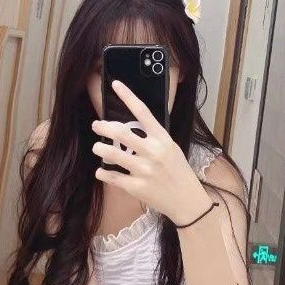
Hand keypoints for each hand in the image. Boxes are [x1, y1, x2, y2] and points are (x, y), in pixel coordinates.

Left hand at [92, 80, 209, 225]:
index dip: (128, 96)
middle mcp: (153, 152)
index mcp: (163, 139)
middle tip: (96, 125)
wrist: (187, 200)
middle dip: (104, 127)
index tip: (115, 84)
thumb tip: (130, 128)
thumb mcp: (171, 149)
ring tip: (97, 147)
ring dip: (101, 149)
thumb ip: (153, 138)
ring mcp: (145, 170)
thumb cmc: (178, 172)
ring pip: (114, 154)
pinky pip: (113, 177)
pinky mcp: (137, 187)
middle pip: (122, 133)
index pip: (143, 112)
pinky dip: (103, 173)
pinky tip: (101, 170)